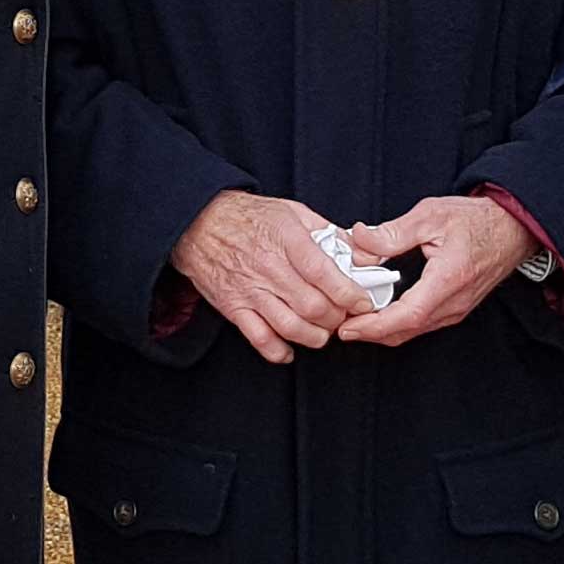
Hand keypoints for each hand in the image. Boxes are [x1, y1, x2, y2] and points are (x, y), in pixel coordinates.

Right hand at [170, 190, 374, 363]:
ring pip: (292, 328)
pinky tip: (290, 347)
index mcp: (287, 240)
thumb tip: (365, 255)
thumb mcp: (294, 212)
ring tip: (322, 330)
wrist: (198, 222)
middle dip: (337, 318)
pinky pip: (260, 339)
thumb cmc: (249, 217)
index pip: (325, 274)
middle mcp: (269, 268)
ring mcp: (250, 291)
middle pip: (314, 307)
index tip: (363, 301)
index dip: (350, 294)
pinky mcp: (234, 308)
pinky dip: (279, 351)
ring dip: (315, 336)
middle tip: (344, 315)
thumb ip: (332, 233)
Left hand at [333, 193, 532, 347]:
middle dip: (370, 332)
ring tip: (352, 319)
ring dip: (382, 330)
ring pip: (412, 331)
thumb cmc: (476, 220)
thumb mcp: (431, 215)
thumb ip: (393, 231)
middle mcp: (454, 302)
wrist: (511, 229)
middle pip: (406, 330)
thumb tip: (359, 239)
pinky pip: (421, 325)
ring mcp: (456, 309)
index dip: (375, 326)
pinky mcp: (455, 309)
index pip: (409, 314)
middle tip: (339, 324)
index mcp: (448, 279)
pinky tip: (378, 312)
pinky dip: (396, 324)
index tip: (349, 327)